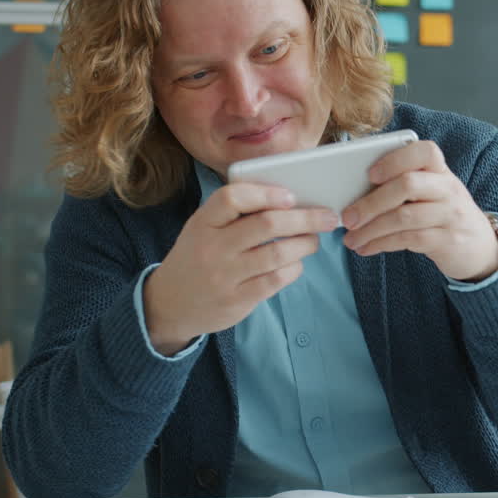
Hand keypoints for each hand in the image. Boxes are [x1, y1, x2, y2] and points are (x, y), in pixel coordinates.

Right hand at [143, 182, 338, 354]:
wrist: (169, 304)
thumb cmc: (198, 256)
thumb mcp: (203, 228)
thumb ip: (235, 213)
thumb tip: (290, 199)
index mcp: (203, 222)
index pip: (233, 197)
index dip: (266, 194)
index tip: (291, 196)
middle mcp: (212, 247)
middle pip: (267, 224)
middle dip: (305, 218)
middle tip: (328, 216)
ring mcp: (224, 275)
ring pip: (278, 253)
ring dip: (305, 244)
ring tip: (314, 241)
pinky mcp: (237, 300)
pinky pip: (276, 280)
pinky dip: (293, 268)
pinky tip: (296, 263)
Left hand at [341, 140, 497, 281]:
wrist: (480, 246)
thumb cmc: (442, 214)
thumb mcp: (431, 193)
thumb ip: (403, 185)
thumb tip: (353, 193)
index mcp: (440, 170)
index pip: (424, 152)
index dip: (395, 160)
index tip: (370, 174)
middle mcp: (448, 188)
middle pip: (407, 185)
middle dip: (371, 202)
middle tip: (347, 218)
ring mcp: (450, 215)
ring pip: (404, 217)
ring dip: (371, 229)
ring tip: (351, 240)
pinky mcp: (448, 240)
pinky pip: (409, 239)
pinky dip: (382, 244)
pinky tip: (367, 248)